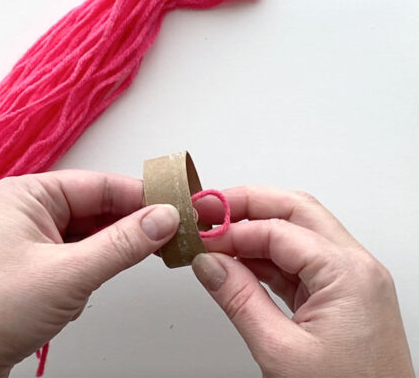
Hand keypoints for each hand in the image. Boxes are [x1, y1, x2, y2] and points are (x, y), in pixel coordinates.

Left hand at [0, 170, 179, 376]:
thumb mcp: (68, 274)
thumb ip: (122, 244)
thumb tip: (164, 218)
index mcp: (27, 195)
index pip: (100, 185)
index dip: (143, 197)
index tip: (179, 207)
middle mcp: (25, 212)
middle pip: (94, 211)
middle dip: (128, 229)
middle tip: (169, 240)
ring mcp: (24, 243)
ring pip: (84, 239)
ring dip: (105, 256)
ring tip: (121, 270)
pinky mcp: (25, 271)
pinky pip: (70, 261)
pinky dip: (85, 275)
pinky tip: (78, 296)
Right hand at [192, 186, 414, 377]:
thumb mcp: (281, 350)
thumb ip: (239, 299)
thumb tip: (208, 263)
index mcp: (348, 274)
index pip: (279, 230)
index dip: (233, 228)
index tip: (200, 235)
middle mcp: (355, 269)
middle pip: (295, 212)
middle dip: (248, 205)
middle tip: (208, 208)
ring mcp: (350, 282)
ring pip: (297, 234)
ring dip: (255, 231)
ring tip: (216, 238)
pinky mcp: (341, 297)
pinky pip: (299, 263)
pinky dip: (266, 258)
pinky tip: (238, 263)